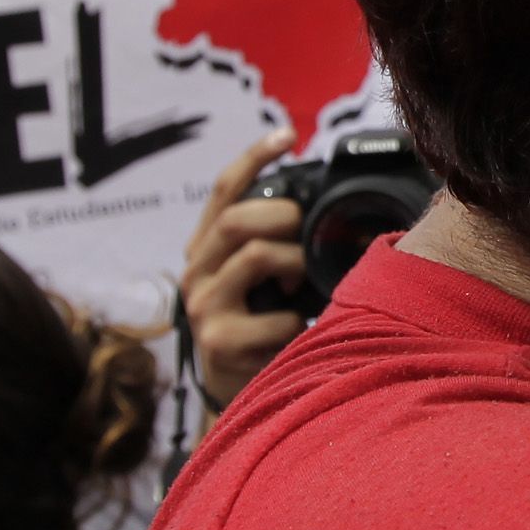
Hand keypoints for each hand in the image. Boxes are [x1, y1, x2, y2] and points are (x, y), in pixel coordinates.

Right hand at [183, 131, 308, 409]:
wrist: (238, 395)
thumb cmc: (260, 328)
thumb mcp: (264, 280)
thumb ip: (280, 244)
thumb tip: (333, 212)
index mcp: (207, 247)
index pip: (225, 189)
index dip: (254, 157)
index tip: (288, 135)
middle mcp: (196, 271)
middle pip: (235, 219)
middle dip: (281, 215)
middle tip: (307, 228)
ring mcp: (203, 307)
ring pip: (253, 257)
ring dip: (293, 262)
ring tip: (306, 278)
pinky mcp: (219, 342)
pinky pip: (274, 316)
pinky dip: (297, 321)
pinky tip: (298, 330)